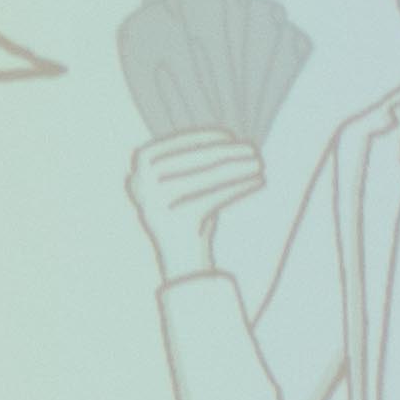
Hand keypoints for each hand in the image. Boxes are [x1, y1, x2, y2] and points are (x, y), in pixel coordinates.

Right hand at [127, 128, 265, 278]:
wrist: (183, 263)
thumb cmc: (187, 214)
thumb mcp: (182, 179)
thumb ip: (192, 158)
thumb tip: (226, 137)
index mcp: (140, 164)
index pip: (177, 144)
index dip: (206, 138)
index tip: (230, 136)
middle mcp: (142, 182)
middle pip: (194, 161)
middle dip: (226, 153)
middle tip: (253, 150)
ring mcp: (156, 203)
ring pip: (206, 178)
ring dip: (237, 169)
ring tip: (259, 165)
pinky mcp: (176, 221)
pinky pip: (213, 198)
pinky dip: (237, 188)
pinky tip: (256, 182)